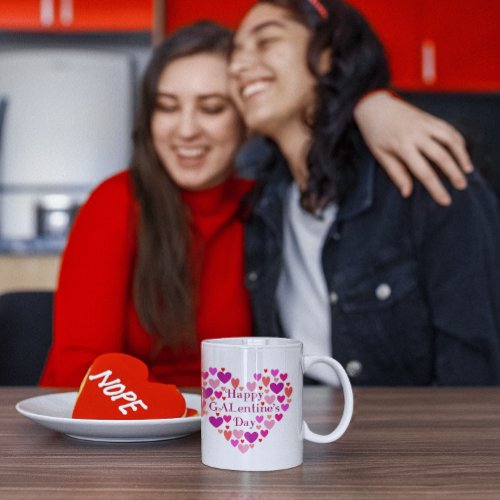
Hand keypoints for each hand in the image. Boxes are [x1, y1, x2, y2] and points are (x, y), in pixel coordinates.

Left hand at [354, 90, 472, 205]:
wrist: (375, 106)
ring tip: (467, 170)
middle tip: (461, 187)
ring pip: (450, 139)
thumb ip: (396, 173)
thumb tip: (407, 193)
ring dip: (462, 155)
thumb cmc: (375, 134)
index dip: (436, 188)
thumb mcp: (381, 155)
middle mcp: (416, 134)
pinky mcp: (429, 118)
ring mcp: (425, 124)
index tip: (445, 201)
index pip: (423, 172)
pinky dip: (458, 141)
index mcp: (402, 146)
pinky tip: (462, 152)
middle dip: (454, 173)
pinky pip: (449, 129)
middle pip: (441, 156)